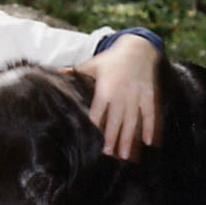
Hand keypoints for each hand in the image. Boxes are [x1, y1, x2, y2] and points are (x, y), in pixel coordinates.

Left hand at [74, 34, 161, 159]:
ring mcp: (136, 96)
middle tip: (109, 155)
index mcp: (105, 89)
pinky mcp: (149, 96)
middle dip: (112, 138)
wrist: (138, 48)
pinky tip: (149, 142)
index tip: (90, 140)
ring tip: (126, 156)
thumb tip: (55, 73)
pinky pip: (150, 114)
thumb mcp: (92, 64)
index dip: (94, 126)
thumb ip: (74, 72)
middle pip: (116, 120)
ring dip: (130, 139)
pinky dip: (150, 128)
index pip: (98, 111)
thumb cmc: (111, 59)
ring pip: (132, 121)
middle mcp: (121, 94)